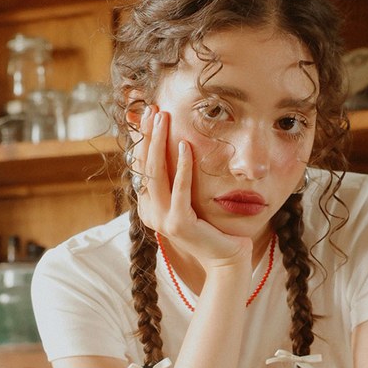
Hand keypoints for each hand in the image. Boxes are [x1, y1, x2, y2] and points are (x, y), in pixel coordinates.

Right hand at [133, 106, 251, 273]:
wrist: (226, 258)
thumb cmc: (212, 227)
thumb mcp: (189, 199)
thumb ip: (178, 179)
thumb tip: (176, 145)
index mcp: (149, 207)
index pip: (141, 167)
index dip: (143, 140)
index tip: (149, 114)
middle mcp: (150, 213)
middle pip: (144, 166)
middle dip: (148, 135)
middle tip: (152, 109)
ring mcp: (162, 220)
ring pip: (156, 174)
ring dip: (159, 142)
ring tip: (163, 118)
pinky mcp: (179, 224)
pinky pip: (180, 189)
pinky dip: (182, 166)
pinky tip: (185, 146)